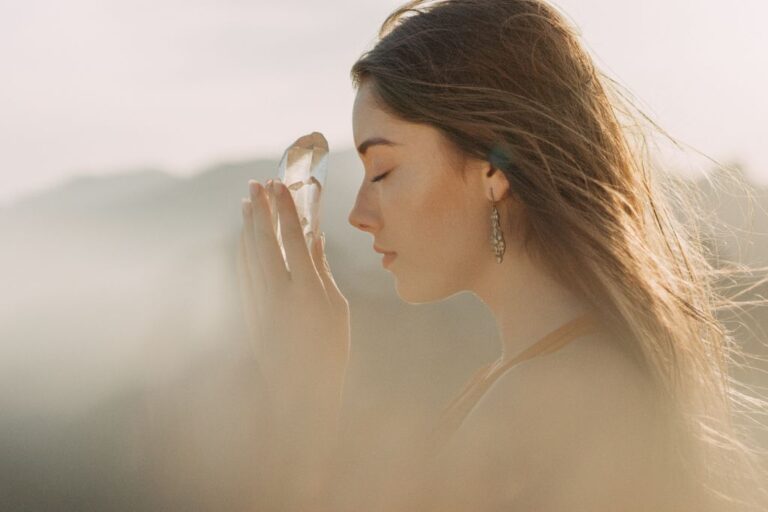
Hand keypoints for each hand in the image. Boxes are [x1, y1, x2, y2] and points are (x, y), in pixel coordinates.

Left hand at [236, 179, 349, 417]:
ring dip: (247, 225)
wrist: (300, 390)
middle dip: (260, 209)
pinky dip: (242, 249)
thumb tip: (314, 238)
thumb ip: (321, 270)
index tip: (280, 185)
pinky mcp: (248, 313)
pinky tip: (242, 236)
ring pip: (248, 254)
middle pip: (264, 241)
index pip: (292, 239)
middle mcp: (278, 294)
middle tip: (256, 183)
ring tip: (247, 202)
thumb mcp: (336, 307)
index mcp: (306, 291)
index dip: (285, 209)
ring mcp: (259, 304)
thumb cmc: (329, 349)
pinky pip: (242, 272)